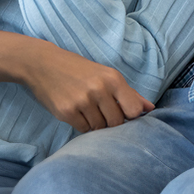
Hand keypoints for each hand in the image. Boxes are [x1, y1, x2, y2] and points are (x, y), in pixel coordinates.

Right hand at [24, 42, 153, 132]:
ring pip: (100, 128)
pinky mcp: (66, 112)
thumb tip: (150, 108)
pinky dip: (82, 124)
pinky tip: (76, 111)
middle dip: (111, 122)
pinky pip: (84, 129)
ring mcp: (82, 101)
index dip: (130, 116)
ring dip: (96, 123)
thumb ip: (128, 93)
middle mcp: (99, 89)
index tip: (123, 114)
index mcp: (112, 78)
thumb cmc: (78, 69)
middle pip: (116, 123)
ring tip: (87, 108)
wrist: (42, 63)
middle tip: (101, 110)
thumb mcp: (105, 75)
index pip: (133, 110)